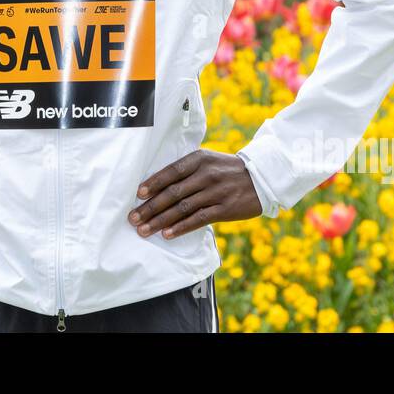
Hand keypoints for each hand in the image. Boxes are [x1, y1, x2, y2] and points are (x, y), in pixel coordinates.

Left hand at [128, 149, 262, 238]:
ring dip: (160, 220)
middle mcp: (206, 174)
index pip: (171, 171)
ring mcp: (216, 192)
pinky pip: (198, 219)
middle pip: (173, 193)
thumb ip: (186, 170)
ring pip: (182, 208)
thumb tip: (156, 186)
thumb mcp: (208, 161)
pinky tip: (167, 234)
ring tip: (144, 230)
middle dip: (150, 207)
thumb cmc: (226, 170)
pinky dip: (180, 227)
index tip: (138, 194)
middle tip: (133, 218)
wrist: (260, 178)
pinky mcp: (224, 209)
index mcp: (199, 159)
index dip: (153, 183)